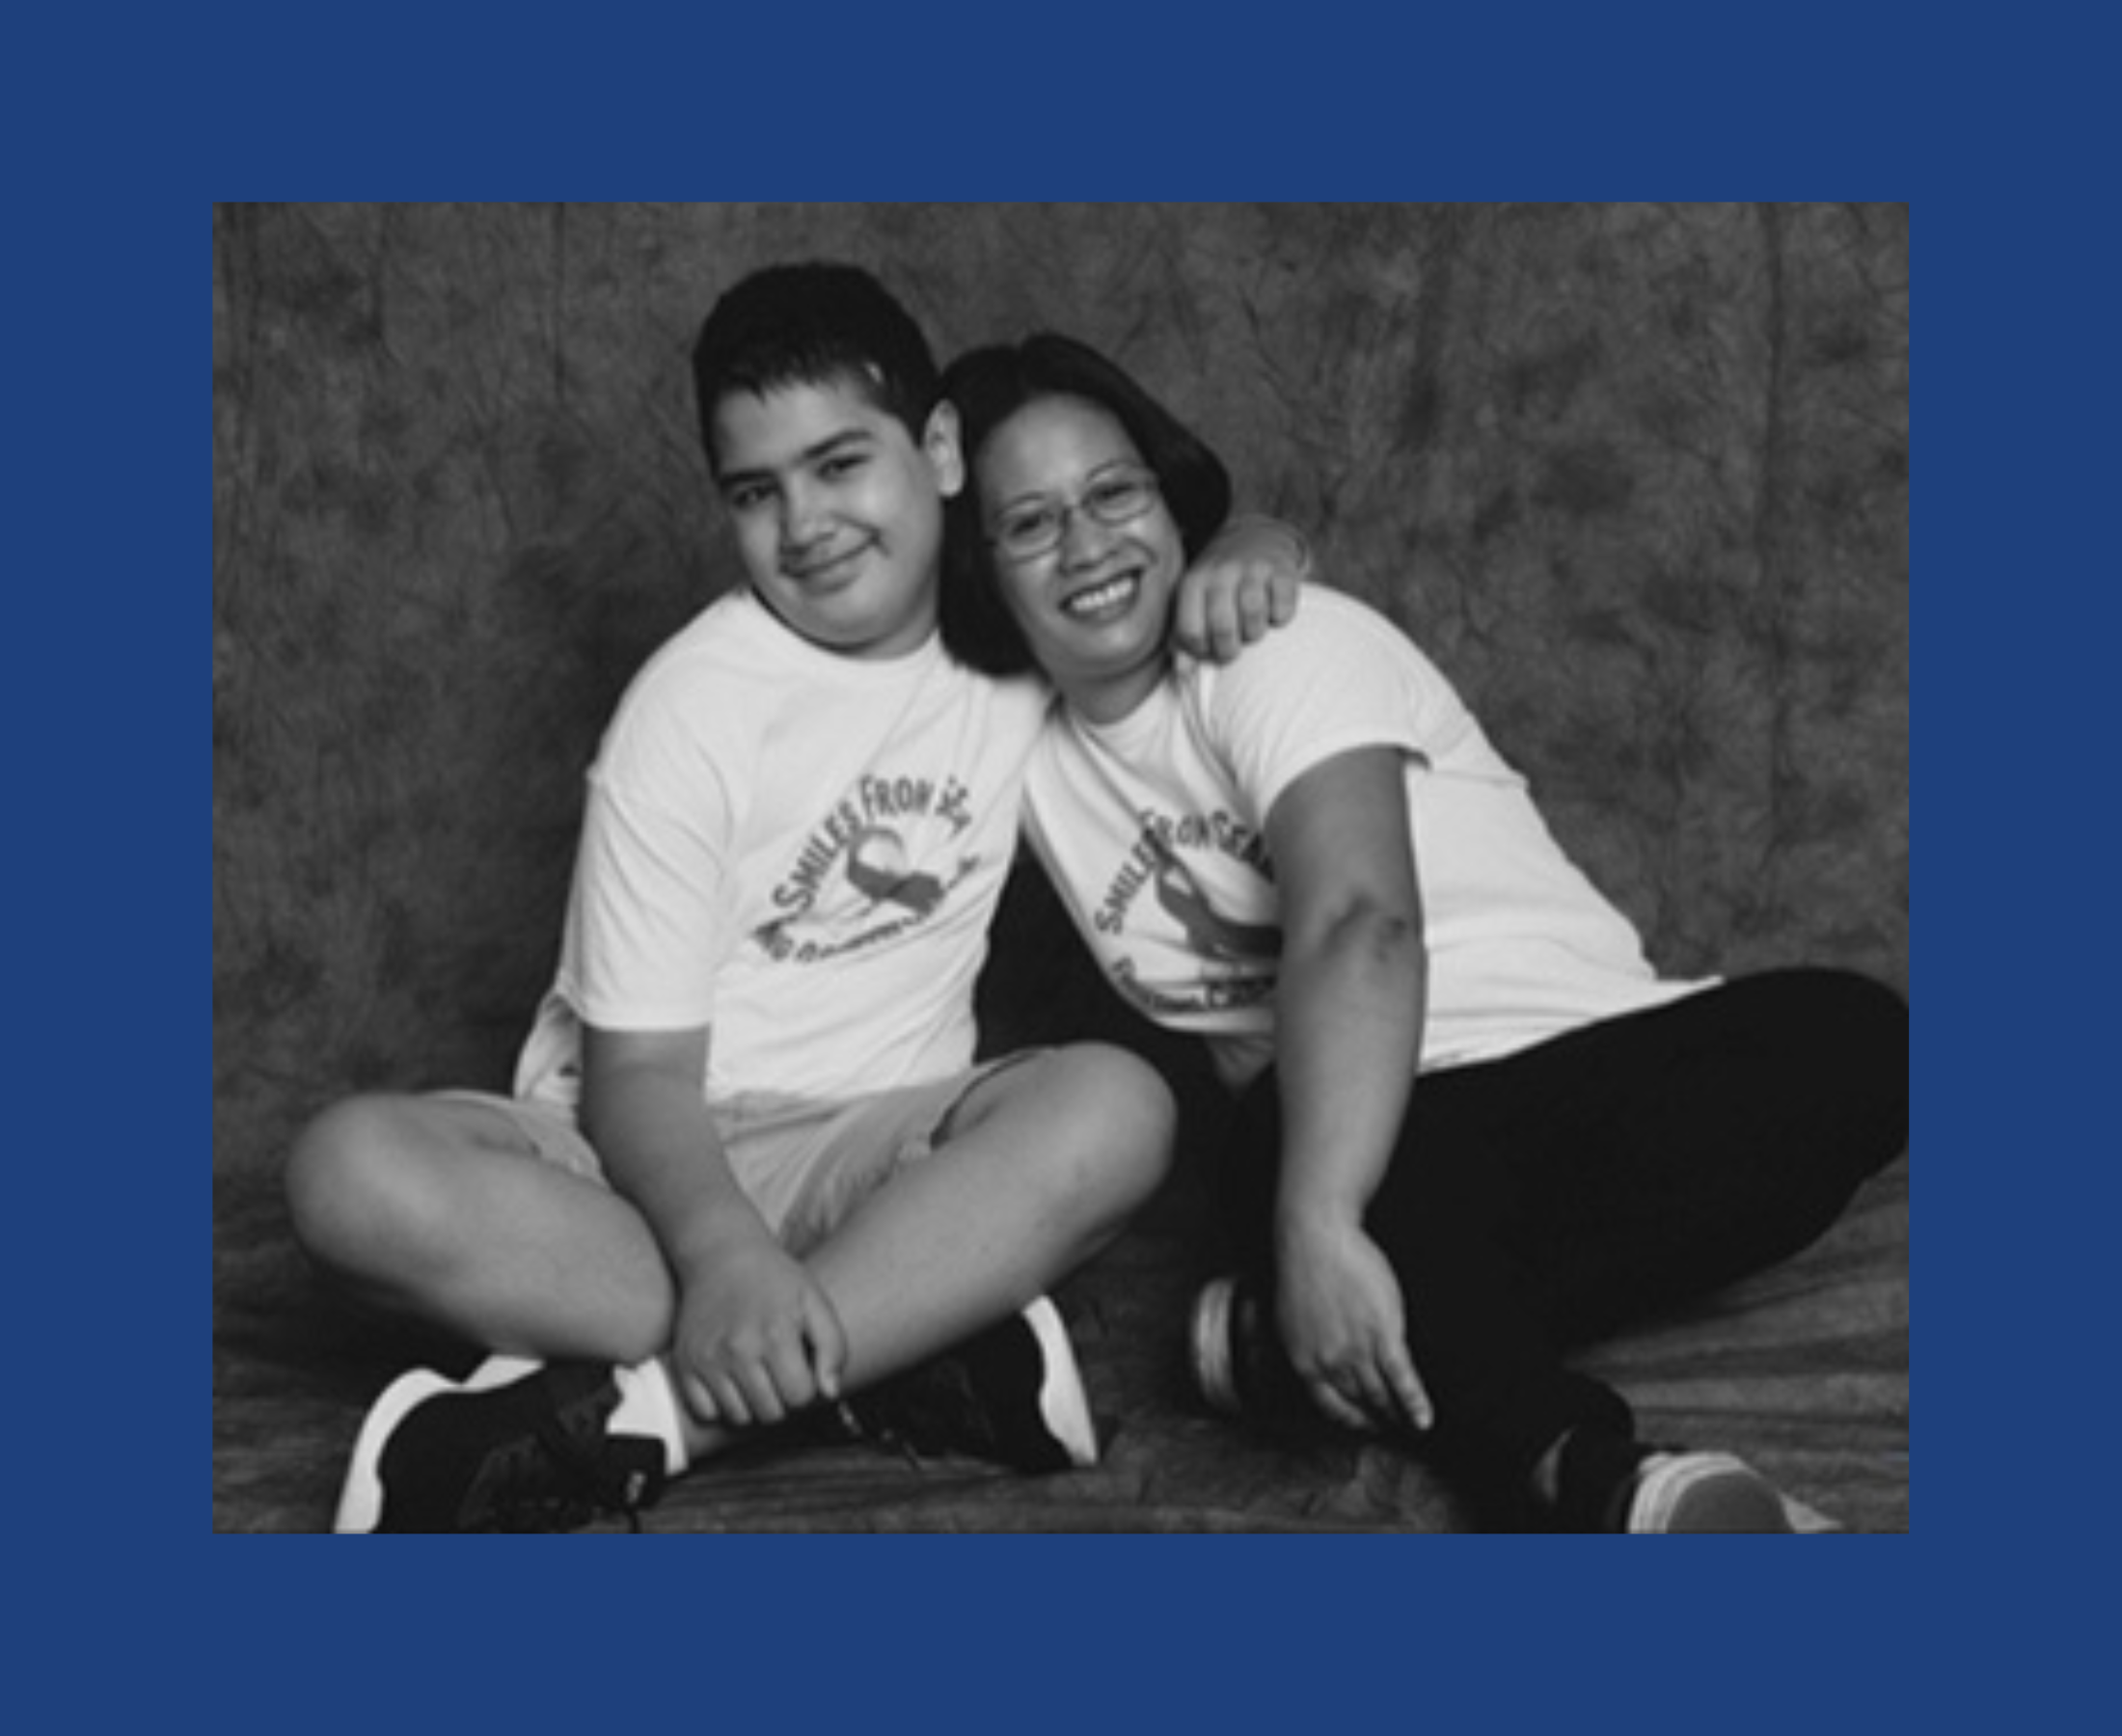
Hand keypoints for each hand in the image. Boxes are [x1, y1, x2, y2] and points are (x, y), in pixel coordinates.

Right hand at [669, 1240, 848, 1430]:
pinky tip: (730, 1379)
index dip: (806, 1385)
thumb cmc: (775, 1280)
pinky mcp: (684, 1363)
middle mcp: (738, 1350)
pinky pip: (705, 1412)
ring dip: (752, 1403)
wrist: (721, 1254)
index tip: (799, 1366)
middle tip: (778, 1370)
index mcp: (776, 1334)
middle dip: (781, 1398)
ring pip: (739, 1417)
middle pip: (771, 1413)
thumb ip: (833, 1347)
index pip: (800, 1397)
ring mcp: (707, 1359)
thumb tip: (829, 1393)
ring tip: (756, 1372)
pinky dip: (719, 1404)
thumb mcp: (815, 1301)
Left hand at [1173, 516, 1306, 662]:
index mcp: (1194, 582)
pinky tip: (1272, 613)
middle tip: (1232, 649)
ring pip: (1253, 616)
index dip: (1200, 651)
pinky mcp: (1283, 571)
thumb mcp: (1195, 600)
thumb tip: (1183, 671)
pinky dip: (1280, 618)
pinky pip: (1283, 608)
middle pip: (1222, 626)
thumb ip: (1184, 635)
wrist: (1254, 537)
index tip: (1208, 649)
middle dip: (1228, 649)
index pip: (1190, 631)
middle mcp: (1222, 572)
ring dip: (1254, 633)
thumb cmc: (1220, 580)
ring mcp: (1253, 569)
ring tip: (1251, 629)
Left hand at [1276, 1224, 1432, 1434]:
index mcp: (1303, 1360)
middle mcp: (1329, 1362)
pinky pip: (1402, 1378)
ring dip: (1396, 1414)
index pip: (1329, 1404)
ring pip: (1381, 1394)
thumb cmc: (1303, 1269)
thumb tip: (1320, 1362)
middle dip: (1377, 1418)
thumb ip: (1307, 1345)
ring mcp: (1357, 1350)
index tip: (1363, 1426)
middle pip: (1359, 1400)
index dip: (1350, 1419)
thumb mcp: (1292, 1318)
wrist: (1316, 1239)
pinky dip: (1415, 1403)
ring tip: (1409, 1426)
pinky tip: (1424, 1419)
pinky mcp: (1384, 1335)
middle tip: (1391, 1428)